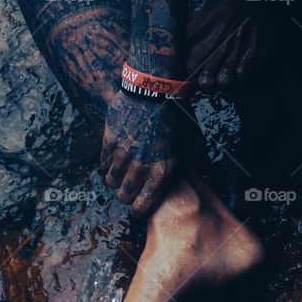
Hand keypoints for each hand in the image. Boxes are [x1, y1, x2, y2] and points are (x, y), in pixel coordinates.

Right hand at [100, 89, 182, 216]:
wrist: (155, 91)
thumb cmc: (176, 118)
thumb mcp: (191, 143)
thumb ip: (192, 164)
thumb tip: (198, 178)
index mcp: (162, 171)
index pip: (143, 206)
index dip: (139, 211)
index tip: (138, 208)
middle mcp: (141, 167)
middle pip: (123, 196)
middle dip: (126, 195)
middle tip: (130, 187)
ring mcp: (122, 154)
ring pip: (111, 181)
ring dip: (117, 178)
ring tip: (124, 169)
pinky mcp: (109, 142)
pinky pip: (103, 163)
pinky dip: (108, 162)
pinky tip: (118, 154)